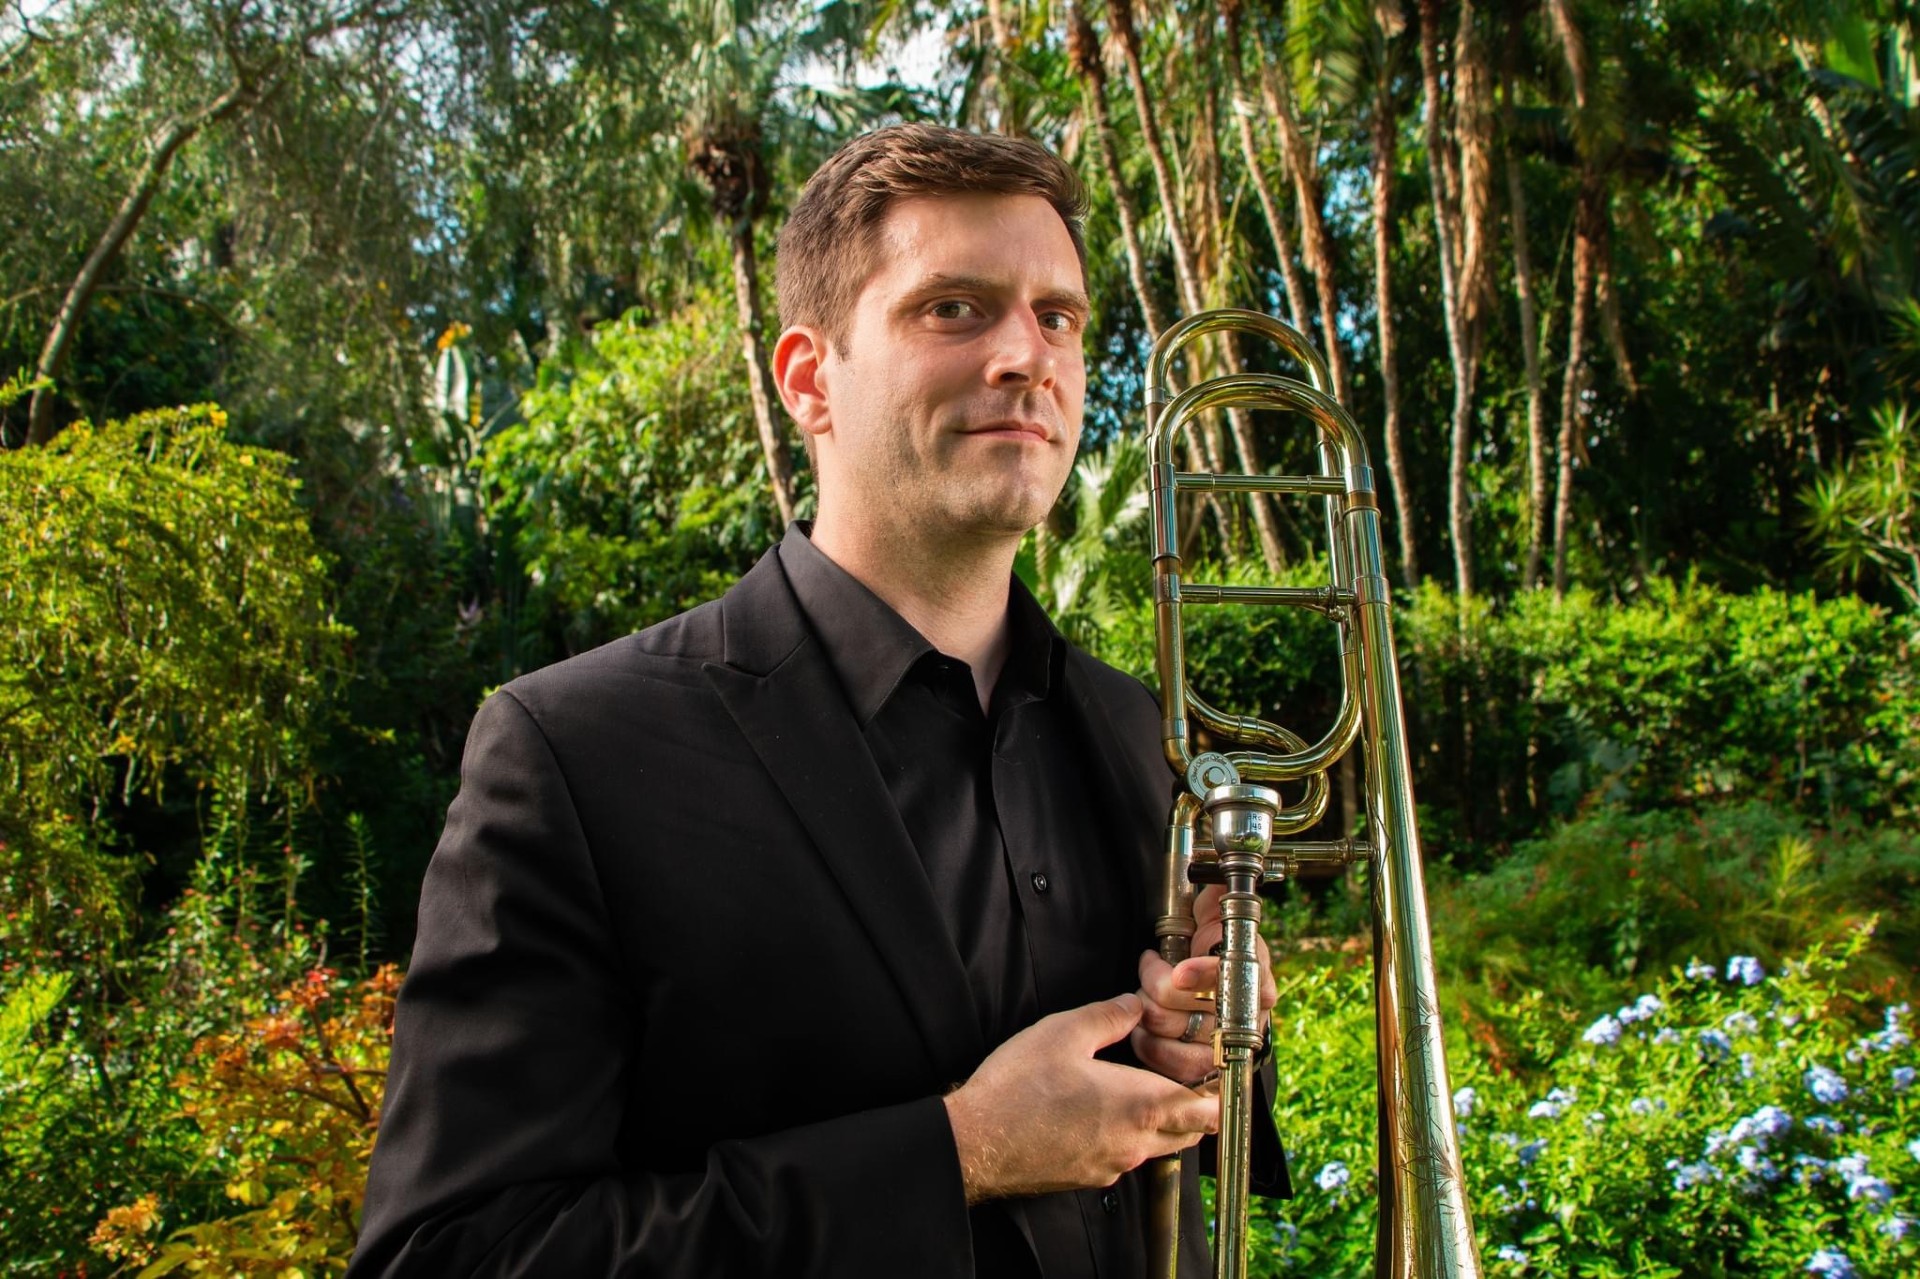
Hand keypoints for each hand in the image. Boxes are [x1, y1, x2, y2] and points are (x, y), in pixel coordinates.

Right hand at [942, 994, 1219, 1203]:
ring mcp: (1114, 1165)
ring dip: (1161, 1120)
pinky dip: (1130, 1134)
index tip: (1217, 1068)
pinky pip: (1128, 1156)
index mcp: (1142, 1106)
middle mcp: (1136, 1143)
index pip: (1212, 1111)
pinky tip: (1100, 1109)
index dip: (1222, 1091)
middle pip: (1192, 1131)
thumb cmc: (1019, 1090)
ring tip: (1137, 1086)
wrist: (977, 1143)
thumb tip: (1136, 1005)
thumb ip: (1109, 1015)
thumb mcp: (1064, 1032)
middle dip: (1195, 1103)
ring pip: (1160, 1145)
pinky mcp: (1090, 1176)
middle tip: (1179, 1070)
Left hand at [1130, 884, 1276, 1083]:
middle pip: (1194, 1006)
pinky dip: (1150, 1046)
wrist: (1210, 992)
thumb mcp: (1214, 915)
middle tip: (1152, 969)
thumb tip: (1217, 873)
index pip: (1233, 977)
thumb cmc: (1208, 949)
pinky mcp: (1207, 1069)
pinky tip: (1143, 1030)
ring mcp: (1229, 1043)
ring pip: (1179, 1034)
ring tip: (1144, 998)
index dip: (1203, 973)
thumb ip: (1217, 896)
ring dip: (1150, 1013)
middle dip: (1158, 986)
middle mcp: (1247, 1011)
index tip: (1178, 969)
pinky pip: (1176, 1066)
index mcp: (1253, 972)